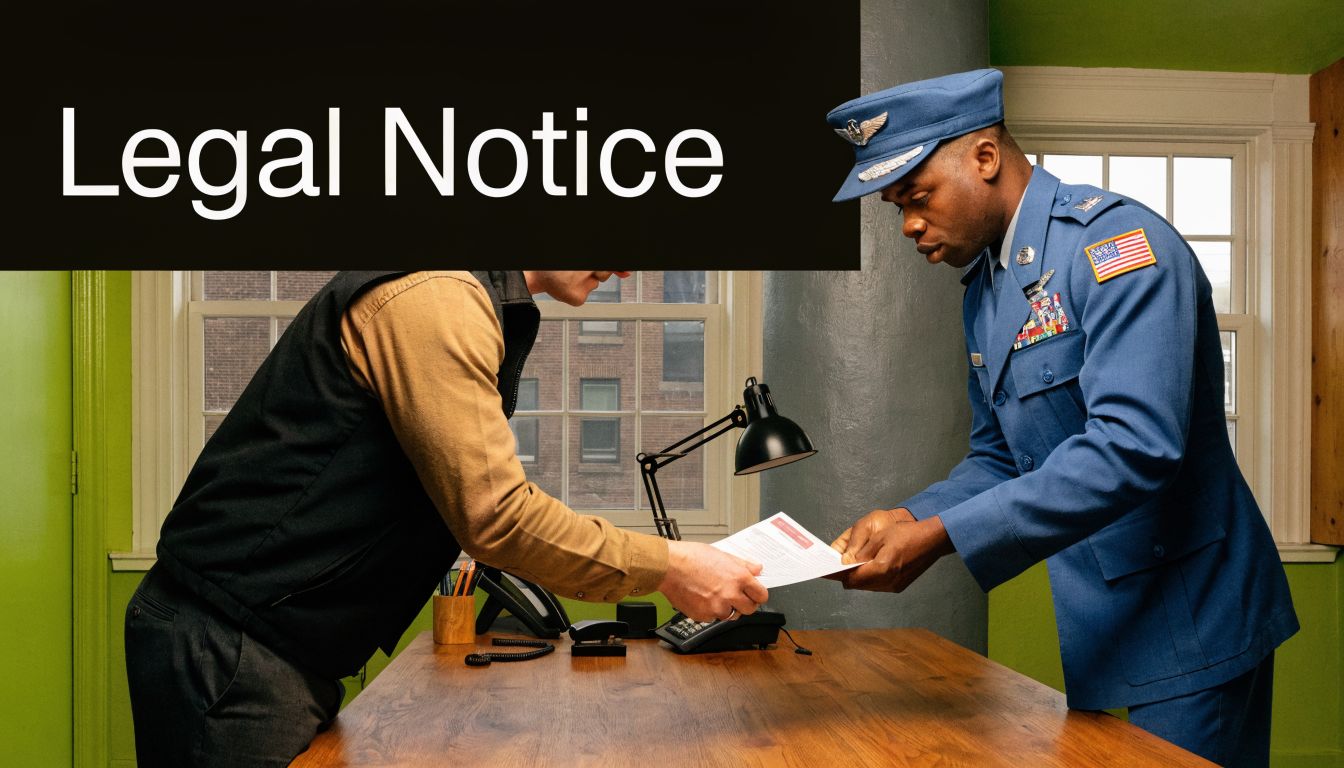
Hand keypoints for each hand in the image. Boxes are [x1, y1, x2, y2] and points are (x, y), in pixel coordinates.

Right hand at [656, 540, 768, 622]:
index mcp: (739, 577)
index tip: (754, 595)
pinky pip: (712, 618)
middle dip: (745, 604)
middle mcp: (730, 594)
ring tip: (714, 595)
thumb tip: (757, 569)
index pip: (761, 595)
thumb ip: (743, 564)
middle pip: (750, 609)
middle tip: (736, 597)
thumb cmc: (690, 557)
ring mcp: (717, 607)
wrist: (668, 566)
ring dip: (726, 608)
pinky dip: (709, 611)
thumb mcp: (722, 554)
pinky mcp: (703, 616)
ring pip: (730, 615)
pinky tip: (702, 598)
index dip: (758, 595)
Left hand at [827, 507, 953, 591]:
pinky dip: (870, 577)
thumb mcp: (880, 537)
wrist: (933, 540)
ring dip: (859, 577)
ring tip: (854, 563)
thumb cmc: (907, 534)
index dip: (838, 574)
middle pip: (858, 585)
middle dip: (847, 575)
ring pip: (868, 586)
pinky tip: (870, 566)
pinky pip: (878, 585)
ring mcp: (894, 586)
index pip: (852, 578)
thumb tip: (845, 563)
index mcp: (882, 569)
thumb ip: (862, 552)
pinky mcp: (899, 586)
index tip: (826, 570)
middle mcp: (888, 582)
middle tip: (838, 564)